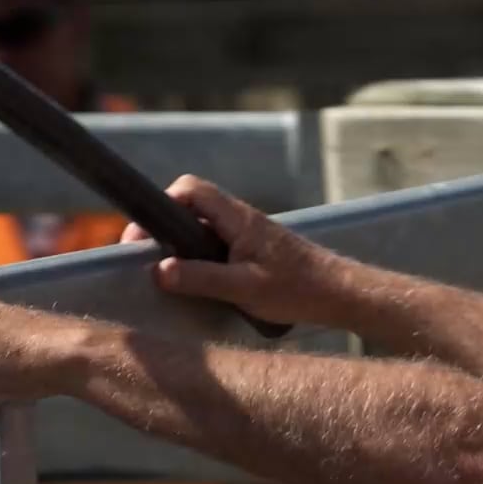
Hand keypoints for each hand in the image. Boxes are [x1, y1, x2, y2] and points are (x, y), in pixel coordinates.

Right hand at [122, 175, 335, 326]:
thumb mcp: (244, 288)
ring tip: (166, 271)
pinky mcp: (256, 250)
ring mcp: (249, 234)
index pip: (191, 189)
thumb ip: (200, 278)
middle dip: (165, 226)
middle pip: (192, 206)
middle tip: (147, 256)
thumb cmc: (298, 289)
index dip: (162, 203)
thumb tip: (158, 270)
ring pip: (204, 227)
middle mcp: (242, 219)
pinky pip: (218, 244)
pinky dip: (201, 256)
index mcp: (238, 219)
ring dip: (182, 244)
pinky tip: (198, 281)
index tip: (142, 236)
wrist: (340, 294)